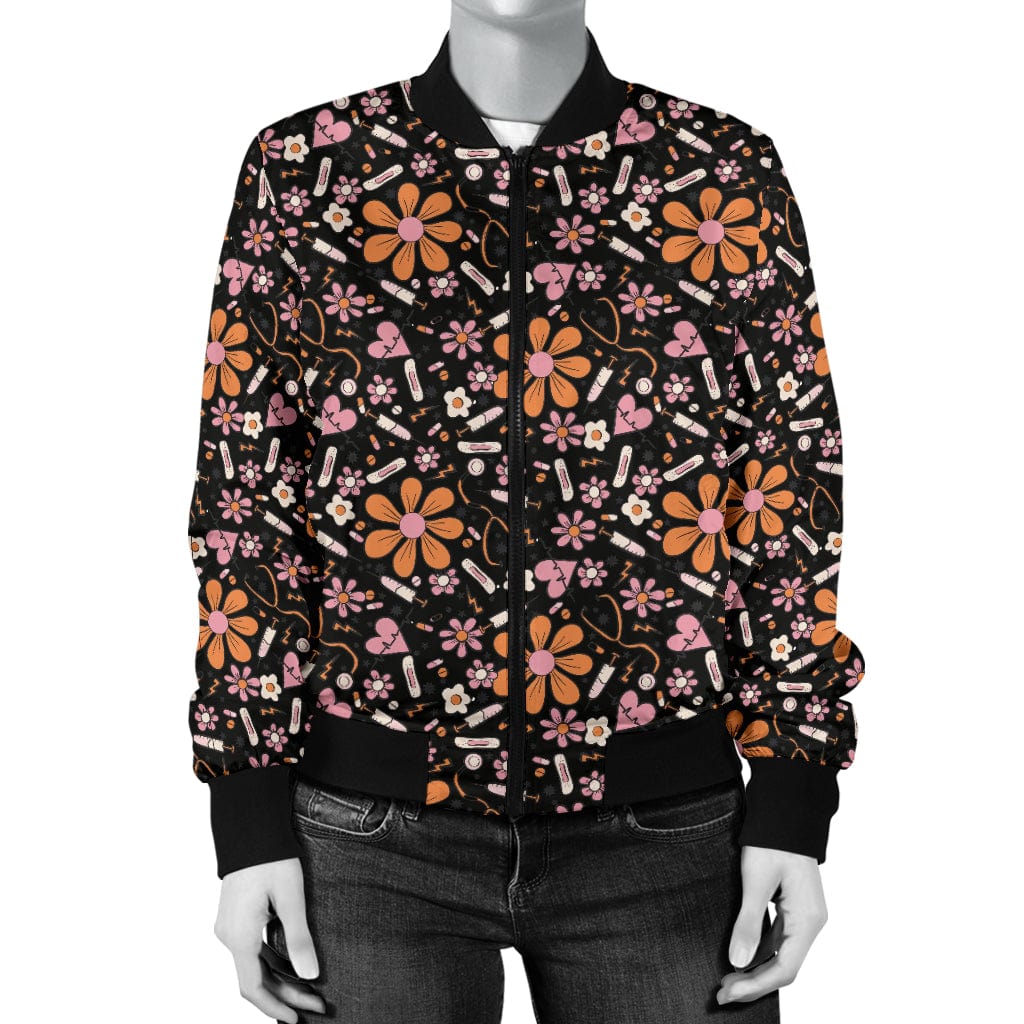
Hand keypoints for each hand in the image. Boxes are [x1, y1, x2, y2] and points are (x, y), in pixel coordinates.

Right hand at [214, 857, 326, 1022]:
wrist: (250, 827)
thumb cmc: (271, 857)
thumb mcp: (291, 897)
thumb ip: (298, 938)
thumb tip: (311, 975)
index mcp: (239, 936)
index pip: (253, 988)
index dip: (275, 1008)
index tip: (297, 1020)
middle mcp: (229, 935)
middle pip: (256, 978)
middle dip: (286, 994)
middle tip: (318, 1004)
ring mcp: (229, 926)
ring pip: (254, 964)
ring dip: (280, 979)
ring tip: (311, 989)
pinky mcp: (235, 916)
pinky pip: (251, 949)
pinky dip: (271, 963)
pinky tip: (292, 966)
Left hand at [716, 845, 827, 1003]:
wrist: (785, 810)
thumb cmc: (772, 840)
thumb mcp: (756, 880)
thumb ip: (748, 922)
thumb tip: (738, 962)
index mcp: (807, 920)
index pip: (784, 969)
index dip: (755, 986)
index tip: (727, 992)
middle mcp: (810, 922)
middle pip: (784, 966)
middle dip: (753, 982)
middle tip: (721, 991)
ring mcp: (803, 915)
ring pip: (781, 954)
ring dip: (756, 969)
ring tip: (727, 977)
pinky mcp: (793, 907)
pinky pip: (779, 939)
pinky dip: (760, 950)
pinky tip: (740, 954)